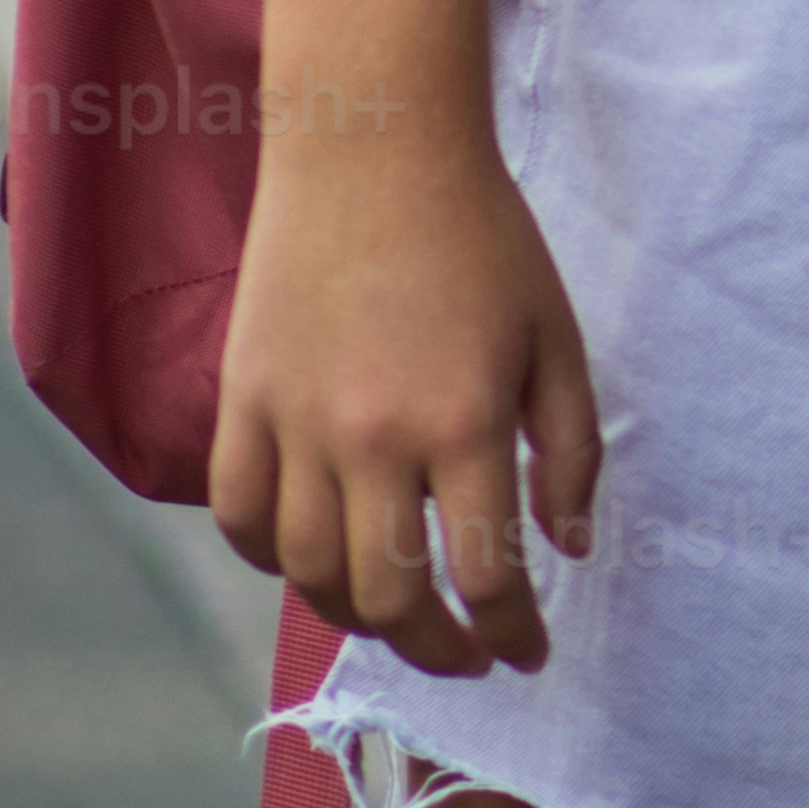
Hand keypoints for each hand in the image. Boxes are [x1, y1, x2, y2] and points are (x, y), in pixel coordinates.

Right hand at [211, 120, 593, 674]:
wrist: (374, 152)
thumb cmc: (483, 240)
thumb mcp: (557, 339)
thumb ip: (569, 452)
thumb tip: (567, 551)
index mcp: (466, 424)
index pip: (485, 575)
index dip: (512, 634)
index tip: (527, 654)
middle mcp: (373, 439)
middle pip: (389, 596)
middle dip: (435, 648)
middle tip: (466, 655)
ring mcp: (295, 425)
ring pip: (308, 574)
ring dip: (355, 618)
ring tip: (396, 616)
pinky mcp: (242, 403)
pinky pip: (238, 517)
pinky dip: (272, 560)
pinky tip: (313, 564)